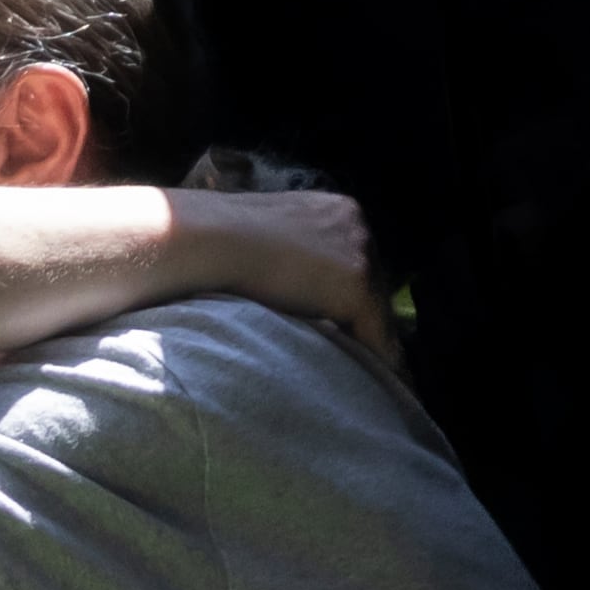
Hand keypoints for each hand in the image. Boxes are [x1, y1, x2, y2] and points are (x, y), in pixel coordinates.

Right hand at [186, 188, 390, 356]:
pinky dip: (377, 358)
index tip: (339, 321)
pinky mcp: (357, 287)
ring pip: (378, 308)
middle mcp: (358, 225)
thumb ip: (293, 252)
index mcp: (338, 209)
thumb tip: (294, 282)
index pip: (357, 260)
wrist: (211, 240)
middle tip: (348, 347)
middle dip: (359, 314)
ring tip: (359, 368)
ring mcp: (362, 253)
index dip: (344, 294)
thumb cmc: (220, 241)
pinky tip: (376, 380)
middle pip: (374, 282)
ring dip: (364, 334)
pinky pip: (379, 334)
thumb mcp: (270, 238)